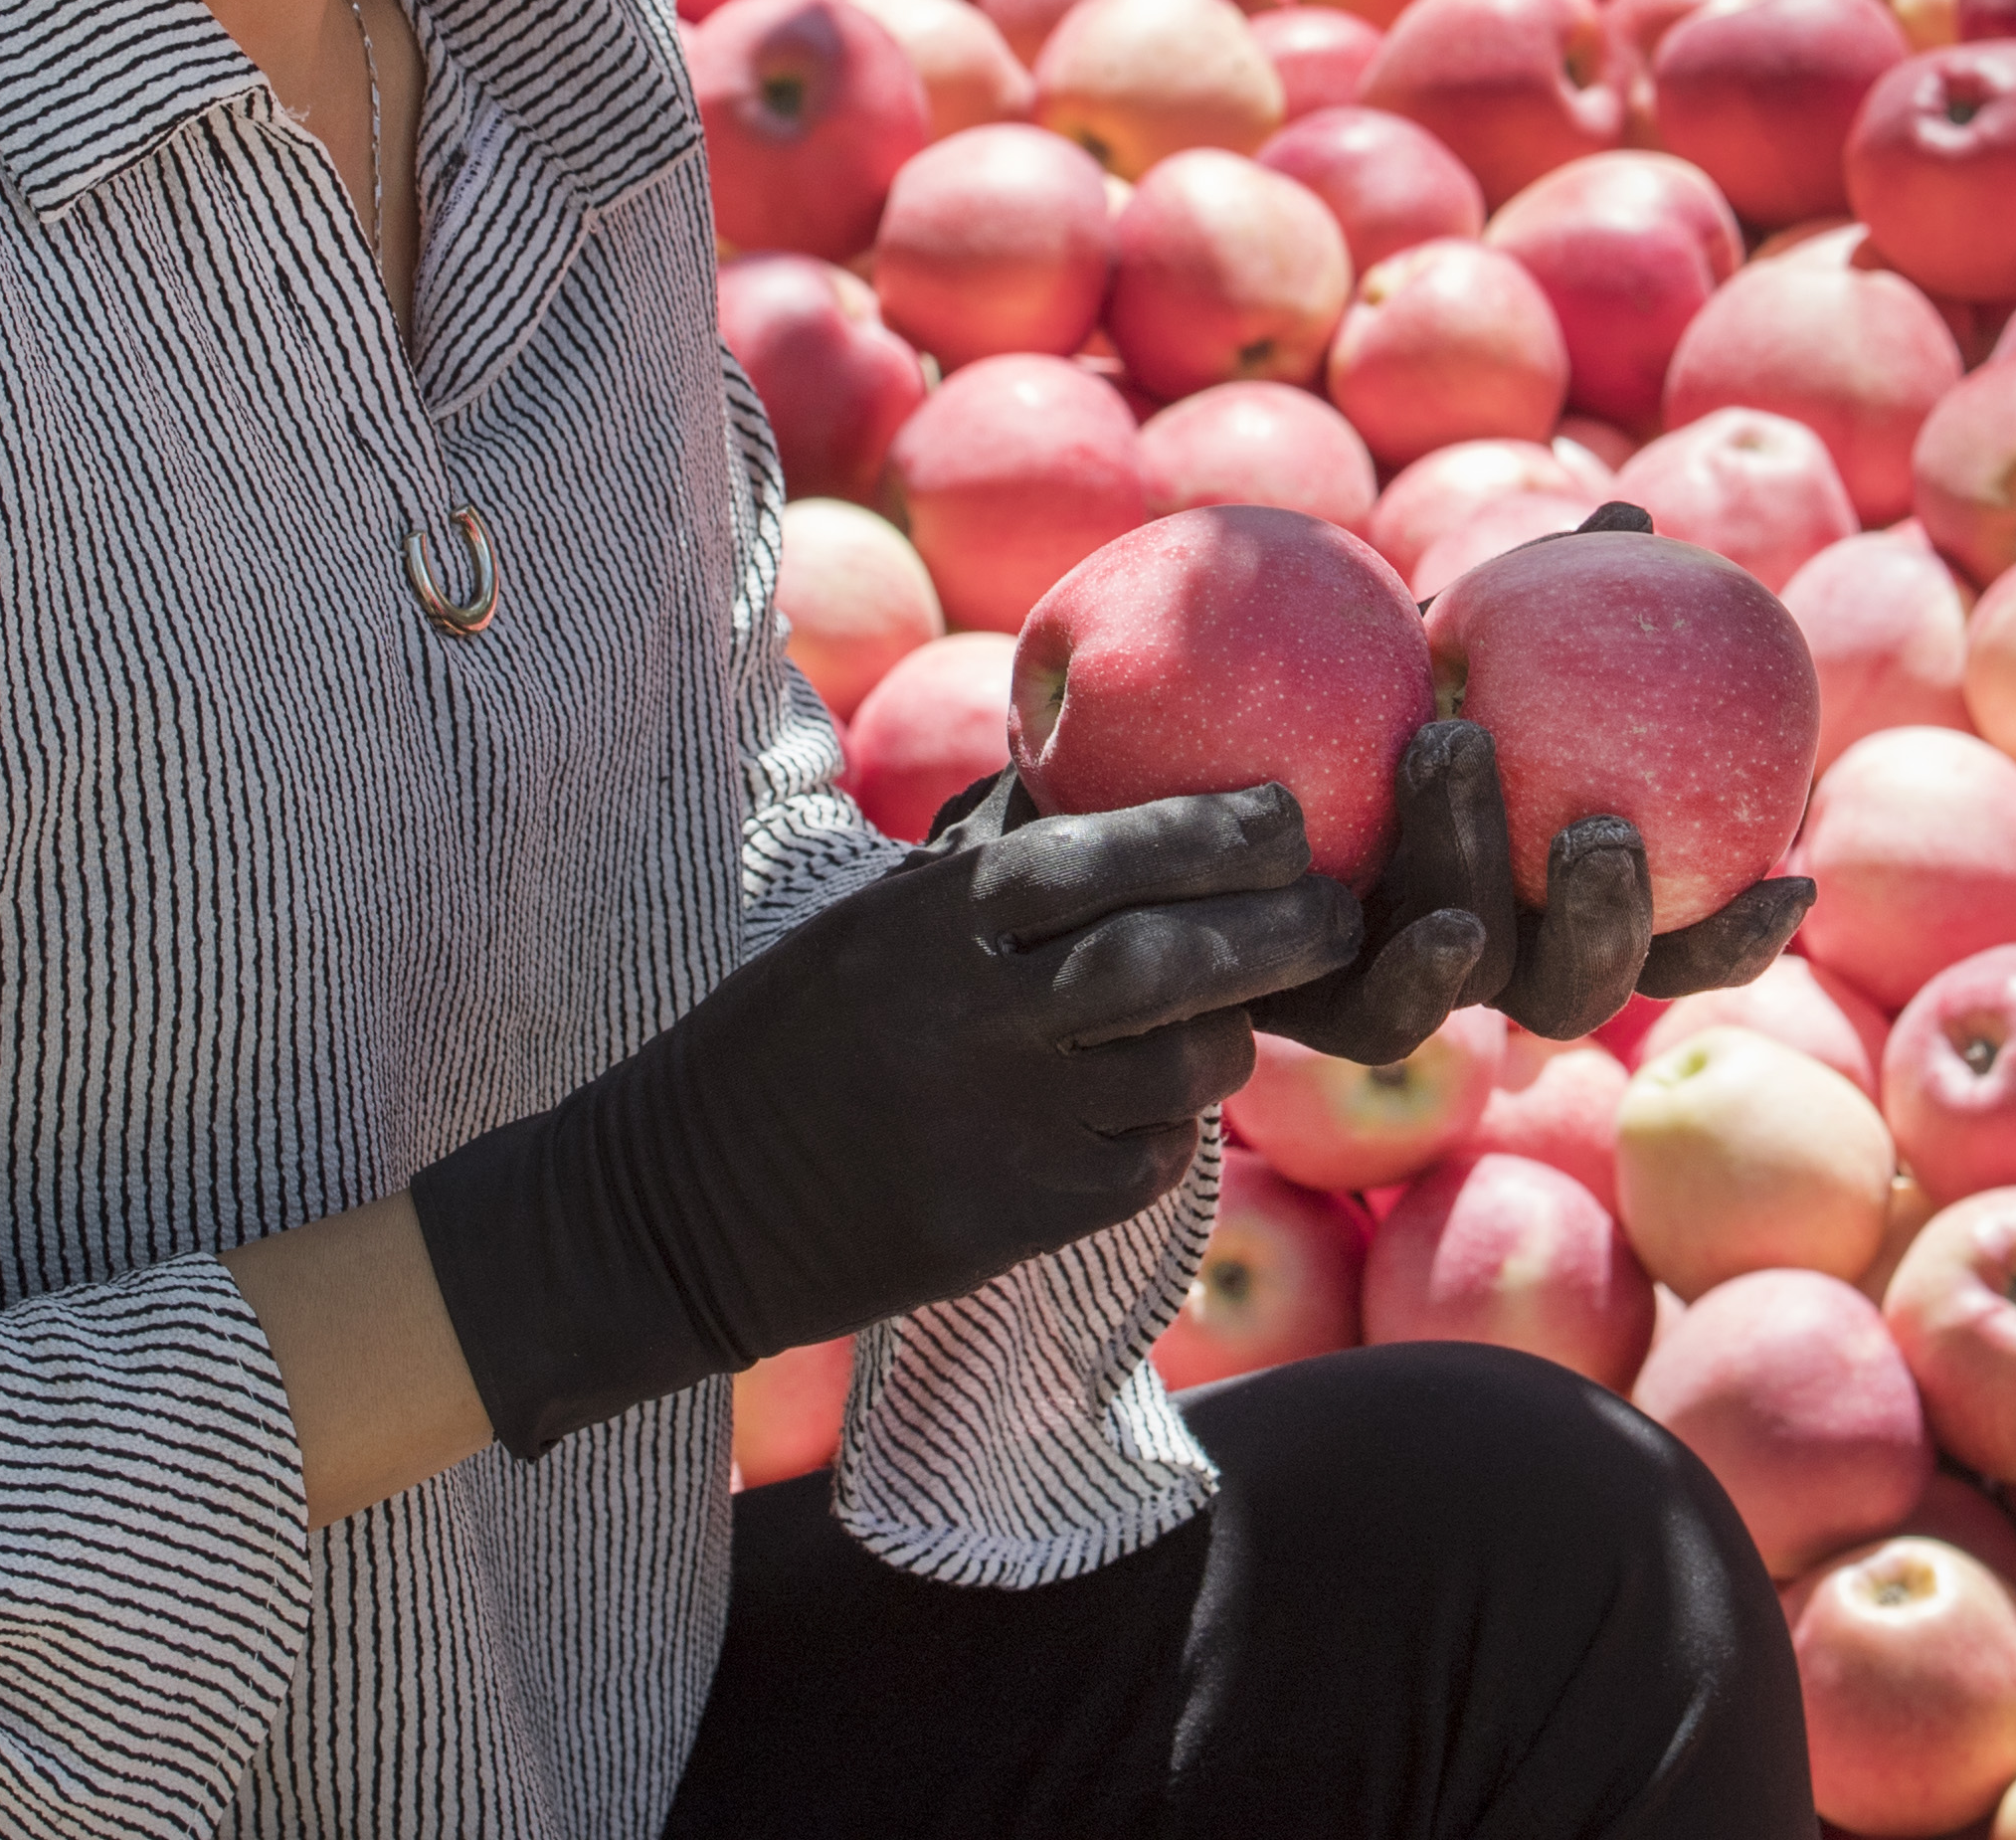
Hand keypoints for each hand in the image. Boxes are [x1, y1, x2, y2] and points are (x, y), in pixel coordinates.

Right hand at [410, 786, 1359, 1454]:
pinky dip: (1167, 1131)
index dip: (1220, 834)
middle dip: (1277, 932)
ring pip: (1178, 1071)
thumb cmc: (795, 1032)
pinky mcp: (1006, 1222)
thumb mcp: (877, 919)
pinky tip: (1153, 1107)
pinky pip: (1142, 1164)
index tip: (1288, 820)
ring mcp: (994, 1126)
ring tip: (1237, 1016)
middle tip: (1334, 915)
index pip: (1111, 853)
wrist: (681, 1200)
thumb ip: (994, 871)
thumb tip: (1126, 792)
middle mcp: (970, 1015)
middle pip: (1171, 961)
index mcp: (933, 918)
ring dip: (1226, 1039)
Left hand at [937, 510, 1818, 1068]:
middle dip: (1611, 922)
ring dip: (1479, 870)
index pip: (1672, 938)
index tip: (1792, 870)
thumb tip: (1630, 512)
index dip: (1741, 928)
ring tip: (1457, 746)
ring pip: (1477, 979)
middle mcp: (1486, 954)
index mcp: (1546, 893)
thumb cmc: (1361, 692)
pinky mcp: (1306, 1004)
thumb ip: (1543, 592)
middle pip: (1582, 983)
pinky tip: (1417, 908)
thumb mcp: (1450, 641)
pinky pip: (1369, 1011)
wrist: (1188, 763)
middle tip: (1601, 826)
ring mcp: (1400, 983)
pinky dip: (1407, 966)